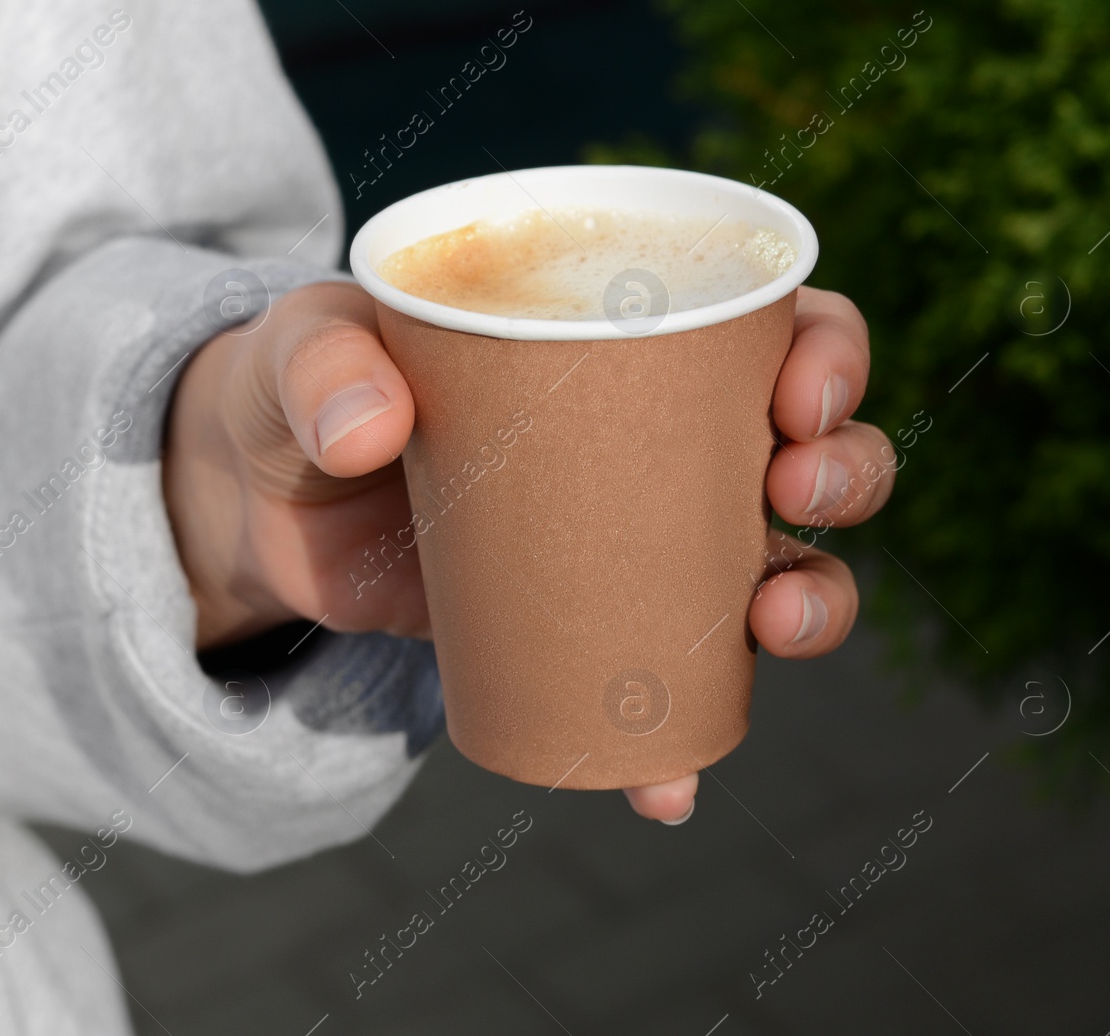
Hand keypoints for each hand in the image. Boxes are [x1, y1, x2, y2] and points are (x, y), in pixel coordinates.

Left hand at [164, 282, 893, 822]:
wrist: (264, 509)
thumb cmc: (302, 392)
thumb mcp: (300, 353)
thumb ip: (321, 368)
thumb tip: (372, 432)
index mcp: (620, 334)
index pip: (767, 321)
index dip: (825, 349)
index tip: (794, 396)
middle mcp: (656, 435)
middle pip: (808, 446)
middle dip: (845, 471)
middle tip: (791, 490)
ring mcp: (633, 538)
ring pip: (776, 566)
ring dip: (813, 601)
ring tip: (769, 626)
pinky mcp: (587, 626)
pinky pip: (671, 686)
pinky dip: (682, 745)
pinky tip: (667, 787)